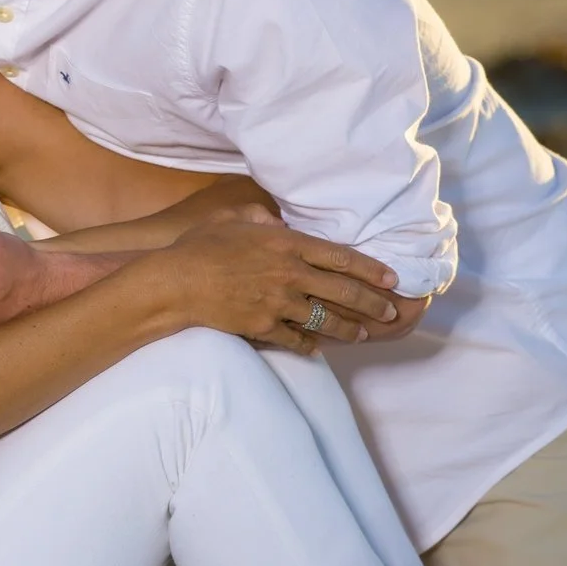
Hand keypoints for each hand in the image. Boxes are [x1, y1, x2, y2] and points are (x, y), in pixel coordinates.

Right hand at [145, 215, 400, 355]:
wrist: (175, 282)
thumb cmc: (199, 246)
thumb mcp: (230, 219)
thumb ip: (259, 217)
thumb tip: (275, 221)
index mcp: (286, 244)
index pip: (340, 257)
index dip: (370, 269)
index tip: (391, 278)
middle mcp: (290, 274)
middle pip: (344, 292)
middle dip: (373, 304)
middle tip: (390, 311)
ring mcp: (279, 303)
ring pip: (326, 320)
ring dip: (348, 329)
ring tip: (361, 335)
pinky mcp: (264, 326)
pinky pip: (295, 339)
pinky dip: (308, 345)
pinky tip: (316, 348)